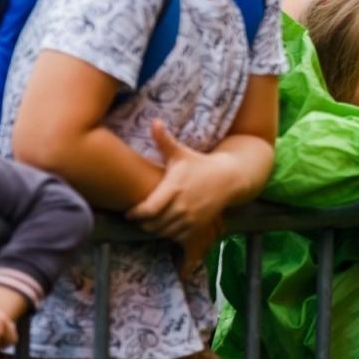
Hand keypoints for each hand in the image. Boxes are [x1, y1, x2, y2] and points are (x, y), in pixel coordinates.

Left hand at [127, 121, 243, 241]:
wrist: (229, 178)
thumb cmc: (200, 164)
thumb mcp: (181, 153)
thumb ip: (164, 140)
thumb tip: (153, 121)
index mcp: (174, 188)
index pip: (147, 210)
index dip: (135, 214)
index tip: (129, 213)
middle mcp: (182, 206)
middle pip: (153, 224)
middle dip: (143, 223)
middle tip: (138, 217)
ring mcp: (191, 218)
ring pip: (164, 232)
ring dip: (155, 229)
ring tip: (151, 222)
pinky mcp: (198, 226)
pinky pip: (177, 237)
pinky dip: (170, 234)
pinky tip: (167, 225)